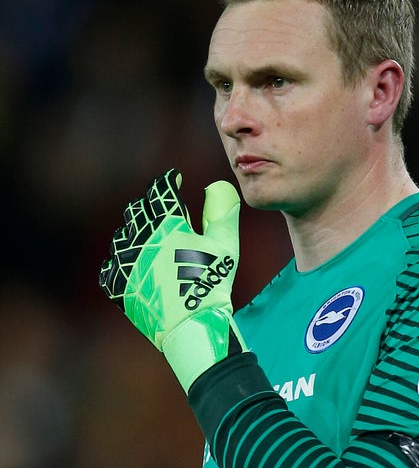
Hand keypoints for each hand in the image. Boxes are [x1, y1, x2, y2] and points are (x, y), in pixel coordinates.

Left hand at [99, 169, 245, 391]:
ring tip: (146, 236)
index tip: (174, 178)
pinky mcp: (119, 287)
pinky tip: (128, 264)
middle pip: (137, 211)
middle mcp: (140, 239)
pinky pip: (110, 268)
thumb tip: (218, 186)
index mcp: (166, 224)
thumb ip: (222, 212)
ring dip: (134, 232)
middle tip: (160, 206)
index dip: (168, 180)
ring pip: (122, 237)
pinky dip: (119, 262)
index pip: (160, 191)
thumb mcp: (225, 244)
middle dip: (149, 204)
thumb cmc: (212, 281)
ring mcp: (126, 263)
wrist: (192, 324)